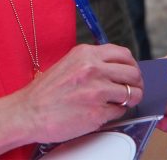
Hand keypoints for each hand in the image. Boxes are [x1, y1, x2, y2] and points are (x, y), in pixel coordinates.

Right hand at [16, 44, 142, 143]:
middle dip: (136, 83)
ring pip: (132, 93)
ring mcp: (97, 90)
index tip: (130, 72)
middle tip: (133, 89)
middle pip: (133, 73)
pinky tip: (105, 111)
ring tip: (122, 102)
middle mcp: (93, 68)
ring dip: (131, 99)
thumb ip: (92, 61)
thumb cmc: (47, 91)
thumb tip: (115, 66)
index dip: (131, 65)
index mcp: (86, 53)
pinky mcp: (98, 112)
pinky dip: (117, 112)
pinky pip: (121, 111)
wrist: (30, 112)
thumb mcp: (69, 63)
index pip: (123, 54)